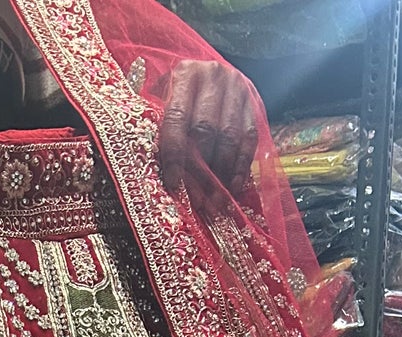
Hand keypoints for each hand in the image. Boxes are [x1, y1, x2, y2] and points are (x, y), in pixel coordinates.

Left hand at [158, 60, 257, 194]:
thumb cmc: (178, 92)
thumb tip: (147, 163)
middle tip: (195, 199)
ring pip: (230, 137)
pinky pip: (250, 139)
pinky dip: (241, 166)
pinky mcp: (253, 102)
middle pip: (206, 130)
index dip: (174, 154)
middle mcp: (213, 76)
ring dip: (221, 173)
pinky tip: (232, 187)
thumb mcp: (162, 95)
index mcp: (186, 73)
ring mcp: (237, 88)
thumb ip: (156, 120)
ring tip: (213, 200)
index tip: (172, 183)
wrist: (210, 70)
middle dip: (199, 169)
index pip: (178, 118)